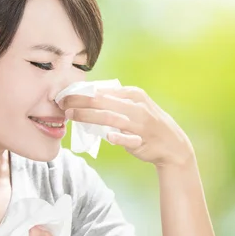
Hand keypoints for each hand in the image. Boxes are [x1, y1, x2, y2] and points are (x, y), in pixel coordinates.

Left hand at [59, 86, 194, 166]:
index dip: (82, 92)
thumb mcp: (136, 106)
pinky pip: (128, 139)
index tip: (65, 95)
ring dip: (89, 116)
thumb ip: (115, 101)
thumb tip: (88, 98)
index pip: (103, 91)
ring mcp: (140, 124)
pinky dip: (119, 138)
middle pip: (103, 102)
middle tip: (62, 103)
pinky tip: (109, 137)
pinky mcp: (142, 141)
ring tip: (71, 116)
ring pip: (111, 118)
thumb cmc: (148, 123)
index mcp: (134, 95)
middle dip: (80, 102)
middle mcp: (137, 107)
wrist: (172, 144)